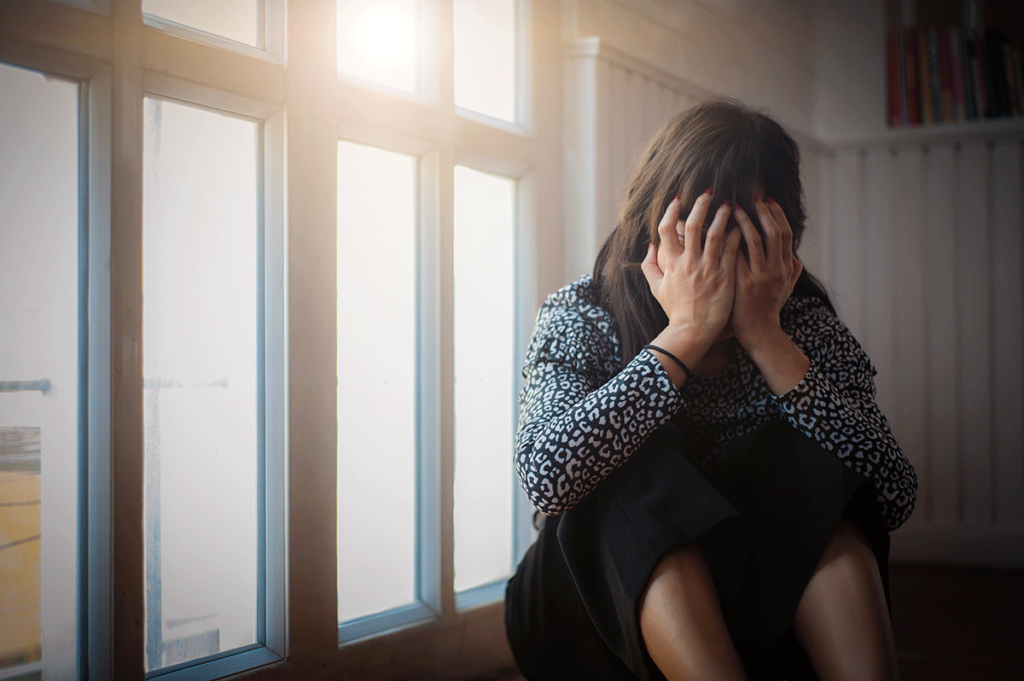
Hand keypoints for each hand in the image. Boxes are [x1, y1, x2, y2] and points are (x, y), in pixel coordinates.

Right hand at [641, 193, 741, 355]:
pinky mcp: (724, 276)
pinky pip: (732, 249)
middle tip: (709, 193)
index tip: (678, 199)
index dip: (671, 211)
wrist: (692, 331)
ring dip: (722, 215)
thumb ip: (650, 266)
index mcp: (671, 264)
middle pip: (692, 226)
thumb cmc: (675, 310)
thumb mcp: (657, 289)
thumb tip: (649, 246)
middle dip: (700, 205)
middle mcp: (688, 263)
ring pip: (715, 233)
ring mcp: (707, 269)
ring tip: (729, 204)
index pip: (666, 229)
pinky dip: (736, 235)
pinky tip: (741, 226)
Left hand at [731, 197, 802, 346]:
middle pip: (773, 232)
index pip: (785, 233)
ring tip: (733, 208)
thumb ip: (792, 272)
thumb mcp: (786, 289)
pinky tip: (718, 231)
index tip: (768, 199)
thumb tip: (795, 257)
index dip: (777, 214)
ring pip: (754, 240)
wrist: (759, 333)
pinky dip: (728, 241)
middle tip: (751, 197)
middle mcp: (775, 269)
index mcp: (785, 267)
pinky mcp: (743, 284)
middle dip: (763, 211)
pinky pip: (736, 256)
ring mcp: (760, 276)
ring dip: (745, 221)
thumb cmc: (769, 310)